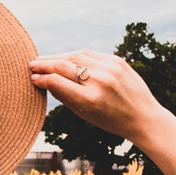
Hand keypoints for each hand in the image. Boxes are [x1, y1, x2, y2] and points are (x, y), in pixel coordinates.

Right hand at [29, 50, 163, 144]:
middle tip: (32, 65)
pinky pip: (90, 54)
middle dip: (45, 64)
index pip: (57, 82)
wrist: (144, 116)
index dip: (42, 79)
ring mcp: (110, 68)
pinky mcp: (117, 60)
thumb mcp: (85, 115)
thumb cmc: (111, 120)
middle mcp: (99, 81)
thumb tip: (44, 80)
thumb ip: (64, 97)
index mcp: (90, 100)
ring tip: (45, 60)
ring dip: (58, 57)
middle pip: (63, 66)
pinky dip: (75, 55)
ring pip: (75, 56)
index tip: (33, 78)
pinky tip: (65, 58)